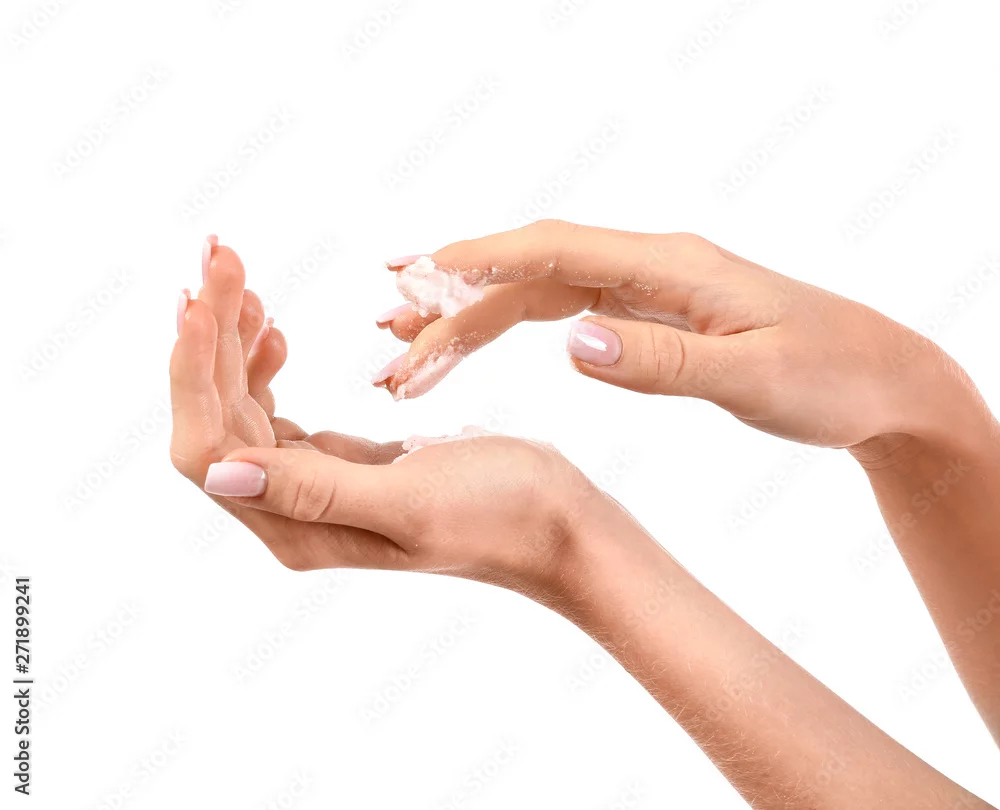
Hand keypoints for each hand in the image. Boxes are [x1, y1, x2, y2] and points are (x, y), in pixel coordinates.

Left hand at [170, 240, 596, 591]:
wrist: (553, 521)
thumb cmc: (499, 514)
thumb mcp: (411, 501)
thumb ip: (315, 491)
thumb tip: (221, 476)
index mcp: (298, 527)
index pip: (210, 446)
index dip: (194, 374)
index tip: (202, 299)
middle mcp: (292, 511)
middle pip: (218, 415)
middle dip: (210, 334)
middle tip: (220, 254)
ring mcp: (313, 484)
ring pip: (242, 405)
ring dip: (232, 338)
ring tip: (240, 276)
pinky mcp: (338, 461)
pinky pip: (274, 406)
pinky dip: (264, 360)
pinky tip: (275, 329)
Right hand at [375, 221, 989, 457]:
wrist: (879, 380)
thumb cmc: (829, 375)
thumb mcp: (753, 376)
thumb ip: (662, 361)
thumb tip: (571, 342)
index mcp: (671, 266)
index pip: (554, 251)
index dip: (478, 262)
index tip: (412, 278)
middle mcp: (648, 267)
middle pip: (529, 274)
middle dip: (452, 304)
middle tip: (386, 338)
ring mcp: (644, 291)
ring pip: (535, 295)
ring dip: (468, 319)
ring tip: (406, 349)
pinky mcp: (646, 317)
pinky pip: (560, 314)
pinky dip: (509, 327)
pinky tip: (474, 339)